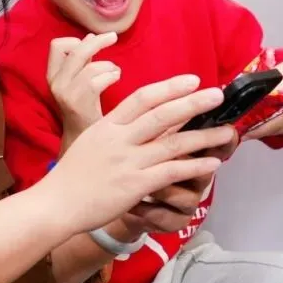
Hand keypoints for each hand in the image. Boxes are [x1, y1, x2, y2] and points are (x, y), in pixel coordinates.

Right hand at [39, 75, 233, 235]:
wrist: (55, 203)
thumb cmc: (71, 176)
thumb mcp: (90, 142)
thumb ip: (113, 132)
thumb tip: (136, 123)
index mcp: (107, 125)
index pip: (142, 98)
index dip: (169, 87)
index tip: (192, 80)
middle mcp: (119, 139)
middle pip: (162, 114)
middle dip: (193, 103)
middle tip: (217, 95)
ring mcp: (127, 162)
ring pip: (173, 143)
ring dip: (203, 137)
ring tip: (226, 132)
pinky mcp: (134, 185)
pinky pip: (171, 172)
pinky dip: (194, 166)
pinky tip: (212, 163)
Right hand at [48, 33, 119, 152]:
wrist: (83, 142)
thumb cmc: (85, 110)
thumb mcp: (78, 83)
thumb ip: (82, 61)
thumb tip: (91, 36)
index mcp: (53, 75)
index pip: (57, 45)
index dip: (77, 41)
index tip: (92, 43)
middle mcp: (56, 83)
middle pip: (75, 49)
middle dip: (98, 41)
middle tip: (113, 38)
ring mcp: (65, 94)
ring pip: (90, 66)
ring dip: (108, 65)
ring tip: (115, 72)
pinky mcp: (79, 104)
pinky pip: (98, 80)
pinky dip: (112, 75)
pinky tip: (116, 79)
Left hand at [244, 54, 282, 139]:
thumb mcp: (277, 68)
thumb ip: (259, 80)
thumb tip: (235, 90)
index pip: (268, 106)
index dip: (253, 117)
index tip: (240, 123)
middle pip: (276, 122)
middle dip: (257, 130)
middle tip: (242, 133)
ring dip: (267, 132)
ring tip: (251, 133)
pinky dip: (279, 129)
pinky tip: (268, 130)